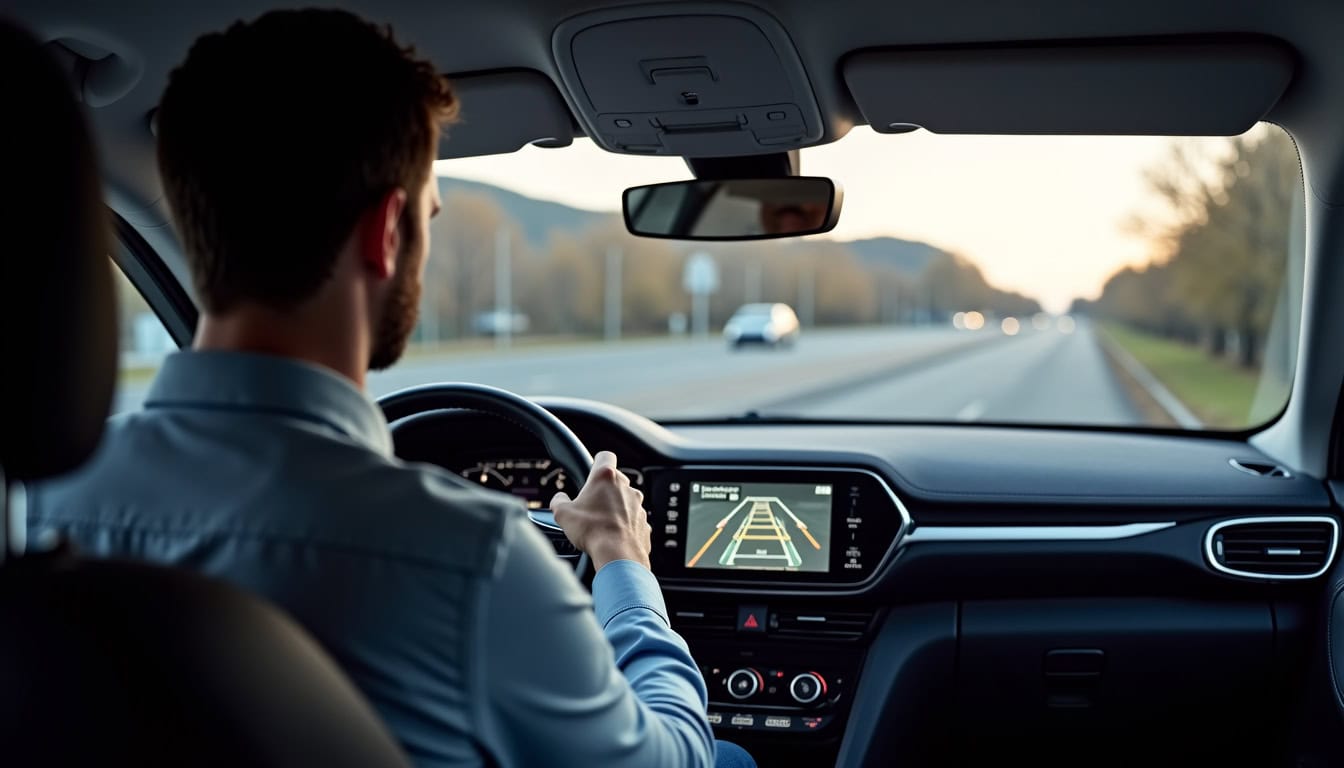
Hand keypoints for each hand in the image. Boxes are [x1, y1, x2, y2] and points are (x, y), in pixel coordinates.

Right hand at [550, 451, 650, 570]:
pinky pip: (633, 518)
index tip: (591, 471)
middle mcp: (626, 487)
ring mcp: (638, 505)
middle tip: (590, 504)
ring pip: (625, 499)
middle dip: (604, 489)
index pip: (605, 456)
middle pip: (615, 479)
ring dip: (615, 507)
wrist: (618, 555)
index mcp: (605, 478)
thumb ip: (558, 501)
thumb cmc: (592, 531)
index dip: (597, 461)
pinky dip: (624, 524)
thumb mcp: (563, 514)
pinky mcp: (644, 522)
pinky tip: (612, 536)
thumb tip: (559, 499)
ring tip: (601, 523)